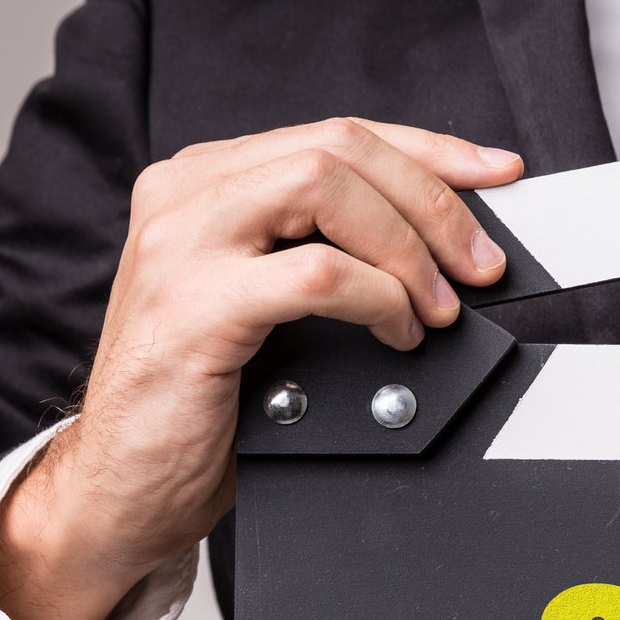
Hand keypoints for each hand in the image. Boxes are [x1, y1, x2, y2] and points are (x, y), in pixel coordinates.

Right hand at [0, 118, 523, 619]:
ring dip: (407, 246)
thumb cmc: (205, 404)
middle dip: (432, 202)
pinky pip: (317, 274)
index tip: (494, 174)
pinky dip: (378, 298)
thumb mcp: (271, 305)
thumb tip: (445, 244)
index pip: (335, 134)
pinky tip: (397, 333)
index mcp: (205, 183)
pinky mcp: (193, 307)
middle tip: (479, 266)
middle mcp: (186, 197)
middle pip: (338, 147)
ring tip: (436, 306)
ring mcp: (181, 246)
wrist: (125, 485)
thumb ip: (328, 251)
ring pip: (325, 187)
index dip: (429, 150)